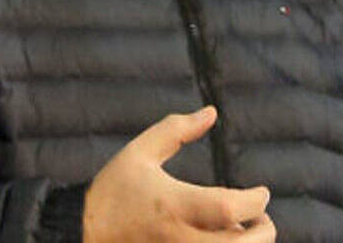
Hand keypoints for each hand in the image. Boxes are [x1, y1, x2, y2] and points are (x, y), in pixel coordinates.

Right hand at [83, 105, 275, 241]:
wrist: (80, 235)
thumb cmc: (112, 192)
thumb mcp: (139, 153)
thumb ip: (176, 130)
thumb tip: (211, 112)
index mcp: (172, 204)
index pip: (230, 208)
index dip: (256, 201)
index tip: (262, 193)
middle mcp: (179, 238)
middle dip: (263, 233)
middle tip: (261, 219)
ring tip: (243, 233)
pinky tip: (221, 242)